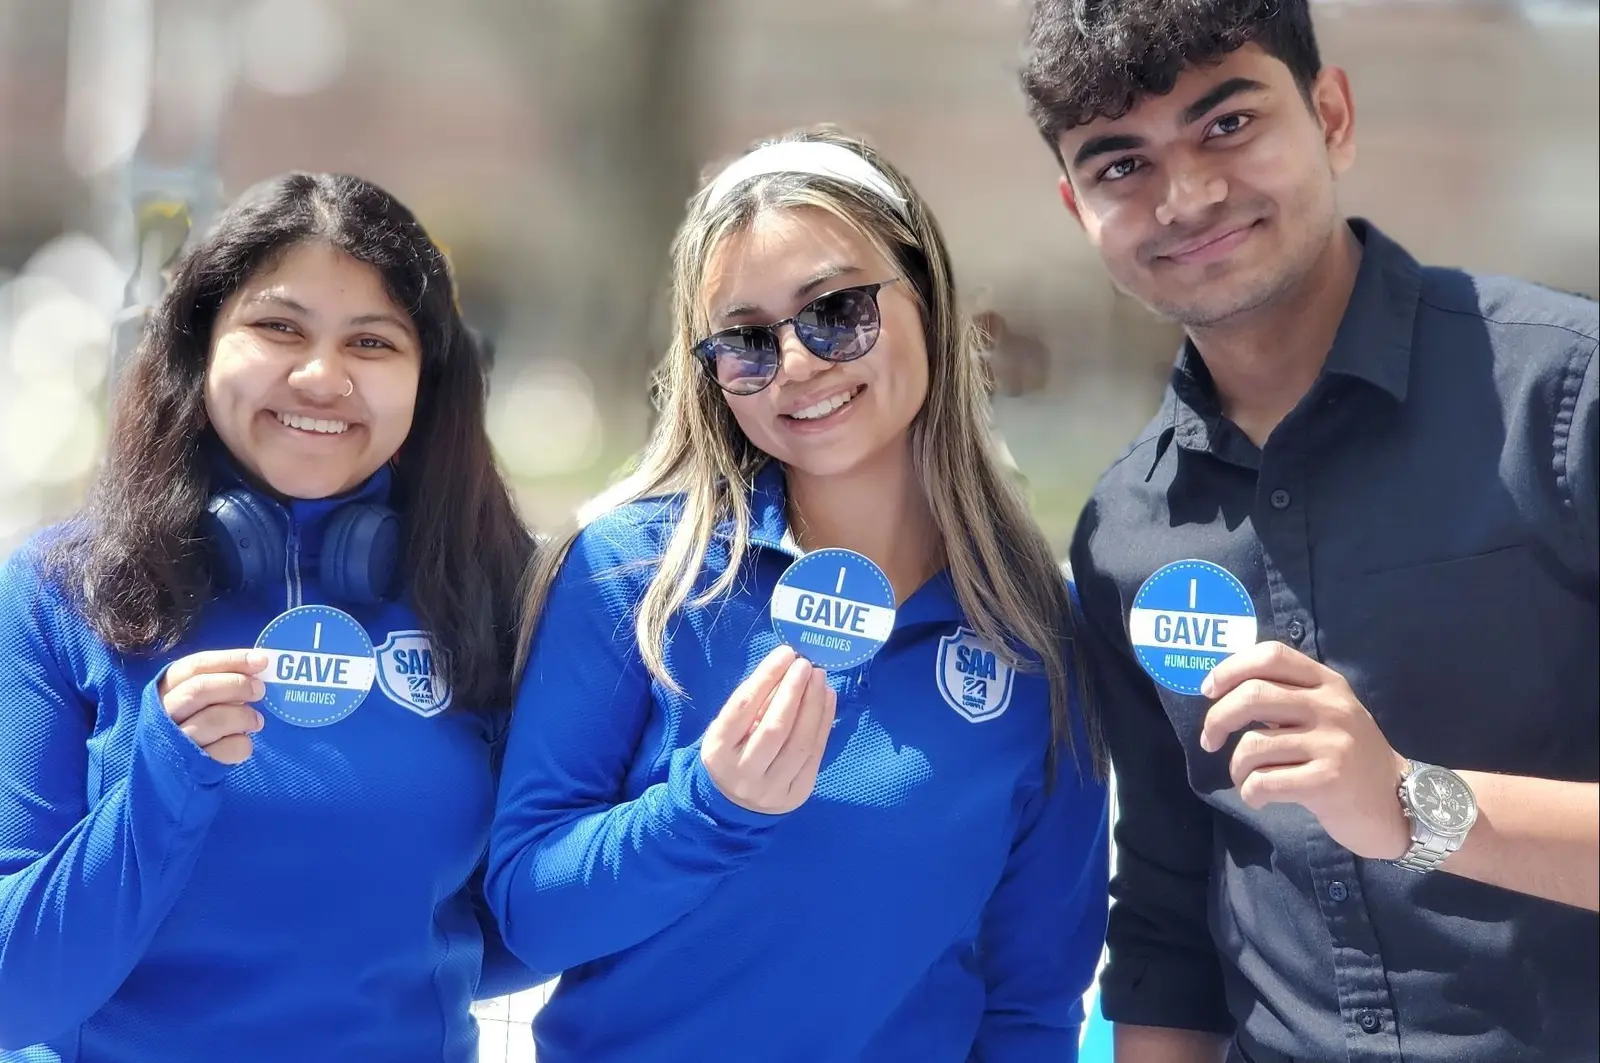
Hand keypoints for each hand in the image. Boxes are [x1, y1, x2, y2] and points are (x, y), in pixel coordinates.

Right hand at [159, 649, 269, 765]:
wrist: (176, 770)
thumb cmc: (194, 722)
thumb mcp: (198, 698)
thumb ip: (220, 681)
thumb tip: (258, 666)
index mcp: (165, 689)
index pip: (194, 667)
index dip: (230, 660)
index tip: (261, 660)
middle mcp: (164, 714)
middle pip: (199, 690)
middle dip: (236, 685)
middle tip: (260, 690)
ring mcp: (175, 741)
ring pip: (212, 720)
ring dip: (243, 716)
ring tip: (256, 720)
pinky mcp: (191, 766)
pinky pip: (224, 750)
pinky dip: (241, 744)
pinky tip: (243, 741)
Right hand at [700, 645, 836, 814]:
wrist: (733, 803)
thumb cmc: (732, 751)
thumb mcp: (729, 728)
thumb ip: (754, 702)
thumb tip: (787, 668)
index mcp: (718, 750)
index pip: (743, 707)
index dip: (767, 677)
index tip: (785, 653)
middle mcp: (743, 773)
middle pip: (775, 727)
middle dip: (794, 691)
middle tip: (806, 664)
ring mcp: (771, 788)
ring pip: (800, 742)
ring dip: (814, 705)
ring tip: (820, 679)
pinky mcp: (796, 794)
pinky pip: (815, 754)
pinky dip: (824, 722)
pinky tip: (828, 699)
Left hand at [1199, 642, 1409, 859]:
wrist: (1399, 805)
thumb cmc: (1350, 758)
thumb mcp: (1329, 714)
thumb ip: (1289, 696)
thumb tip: (1225, 688)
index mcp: (1328, 683)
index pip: (1271, 655)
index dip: (1230, 668)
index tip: (1208, 690)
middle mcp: (1331, 707)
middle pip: (1252, 696)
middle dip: (1217, 719)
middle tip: (1210, 740)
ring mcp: (1331, 744)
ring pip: (1253, 745)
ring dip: (1236, 767)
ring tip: (1246, 778)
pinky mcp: (1327, 781)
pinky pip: (1264, 782)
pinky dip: (1250, 792)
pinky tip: (1259, 797)